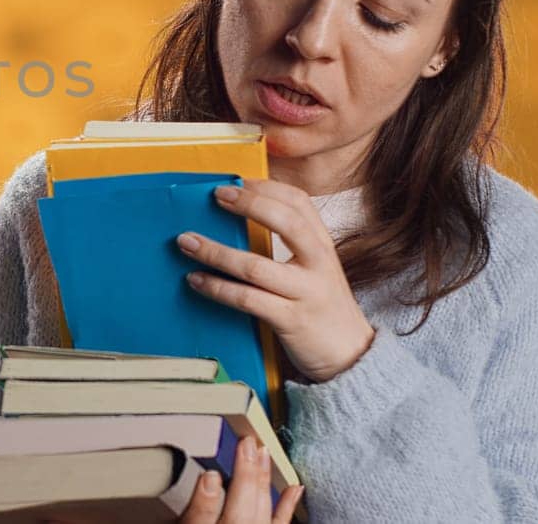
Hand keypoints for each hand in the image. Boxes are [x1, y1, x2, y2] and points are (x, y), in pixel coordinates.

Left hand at [177, 179, 375, 382]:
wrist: (352, 356)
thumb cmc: (322, 307)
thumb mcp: (315, 269)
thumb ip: (290, 246)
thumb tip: (237, 220)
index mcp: (323, 246)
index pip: (300, 203)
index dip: (268, 187)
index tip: (237, 180)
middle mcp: (319, 264)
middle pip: (286, 223)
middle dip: (248, 205)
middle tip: (215, 196)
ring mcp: (306, 293)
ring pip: (255, 266)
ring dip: (216, 251)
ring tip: (186, 241)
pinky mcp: (291, 321)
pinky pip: (247, 299)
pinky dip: (217, 288)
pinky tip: (195, 280)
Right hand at [179, 435, 303, 522]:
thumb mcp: (176, 520)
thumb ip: (189, 511)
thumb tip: (199, 481)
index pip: (200, 520)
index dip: (204, 498)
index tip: (208, 474)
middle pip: (238, 513)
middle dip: (245, 477)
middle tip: (246, 442)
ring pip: (260, 513)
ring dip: (262, 481)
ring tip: (262, 452)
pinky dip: (288, 505)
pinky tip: (295, 487)